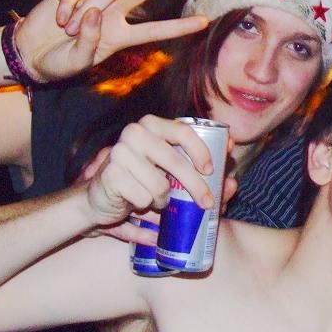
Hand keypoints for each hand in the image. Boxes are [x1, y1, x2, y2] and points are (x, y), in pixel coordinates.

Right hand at [14, 0, 206, 81]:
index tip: (203, 21)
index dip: (179, 26)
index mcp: (121, 36)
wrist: (29, 53)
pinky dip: (66, 7)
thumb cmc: (59, 63)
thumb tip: (96, 14)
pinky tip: (58, 21)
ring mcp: (93, 2)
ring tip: (67, 31)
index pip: (156, 31)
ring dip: (85, 14)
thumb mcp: (77, 62)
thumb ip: (89, 41)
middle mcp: (112, 16)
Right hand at [77, 145, 238, 242]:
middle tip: (206, 202)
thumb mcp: (172, 174)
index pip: (183, 131)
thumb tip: (232, 171)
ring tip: (156, 200)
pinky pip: (143, 197)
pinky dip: (145, 206)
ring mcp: (119, 152)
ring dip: (163, 200)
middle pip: (176, 161)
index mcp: (152, 125)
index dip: (201, 150)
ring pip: (160, 185)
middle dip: (196, 186)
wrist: (99, 199)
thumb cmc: (141, 182)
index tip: (211, 170)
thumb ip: (202, 170)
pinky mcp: (110, 174)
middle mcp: (134, 133)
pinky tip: (136, 202)